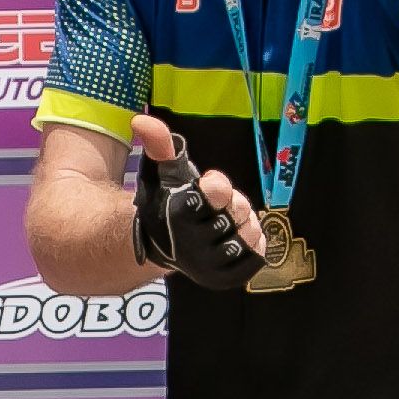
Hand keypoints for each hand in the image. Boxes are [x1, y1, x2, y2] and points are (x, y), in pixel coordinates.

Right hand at [128, 113, 264, 289]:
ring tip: (225, 225)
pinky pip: (257, 255)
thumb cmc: (168, 203)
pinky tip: (235, 240)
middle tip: (217, 209)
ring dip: (243, 226)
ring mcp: (210, 266)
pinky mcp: (225, 279)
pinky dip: (252, 245)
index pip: (218, 192)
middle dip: (233, 205)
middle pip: (238, 212)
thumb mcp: (163, 172)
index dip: (218, 187)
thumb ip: (158, 144)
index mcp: (178, 217)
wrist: (165, 247)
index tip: (207, 188)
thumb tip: (141, 119)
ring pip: (249, 234)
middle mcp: (193, 247)